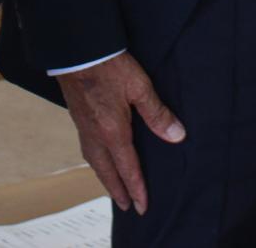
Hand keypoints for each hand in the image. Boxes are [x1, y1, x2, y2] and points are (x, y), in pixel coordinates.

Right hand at [54, 52, 185, 214]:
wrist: (78, 50)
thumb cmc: (108, 65)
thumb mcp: (140, 87)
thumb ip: (157, 113)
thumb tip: (177, 135)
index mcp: (113, 131)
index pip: (127, 168)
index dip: (136, 188)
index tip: (142, 206)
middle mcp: (96, 134)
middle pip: (107, 171)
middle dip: (117, 190)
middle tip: (126, 206)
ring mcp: (84, 126)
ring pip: (94, 161)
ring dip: (104, 177)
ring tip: (112, 186)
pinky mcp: (78, 116)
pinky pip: (87, 148)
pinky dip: (95, 160)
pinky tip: (98, 155)